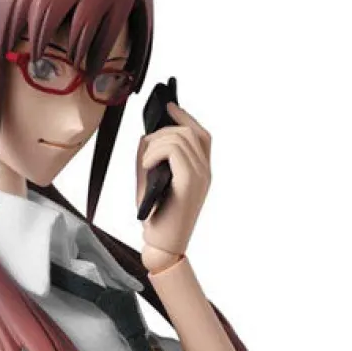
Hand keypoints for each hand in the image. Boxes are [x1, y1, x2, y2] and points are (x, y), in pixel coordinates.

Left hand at [136, 102, 211, 269]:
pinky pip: (173, 151)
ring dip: (156, 144)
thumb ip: (152, 155)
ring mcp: (200, 177)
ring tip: (146, 162)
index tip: (168, 106)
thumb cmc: (157, 216)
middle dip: (163, 130)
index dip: (184, 116)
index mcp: (201, 170)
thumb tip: (147, 134)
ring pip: (179, 138)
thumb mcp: (152, 179)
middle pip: (189, 131)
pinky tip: (147, 166)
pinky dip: (155, 153)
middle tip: (147, 147)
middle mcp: (205, 172)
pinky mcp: (189, 184)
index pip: (200, 134)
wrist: (163, 244)